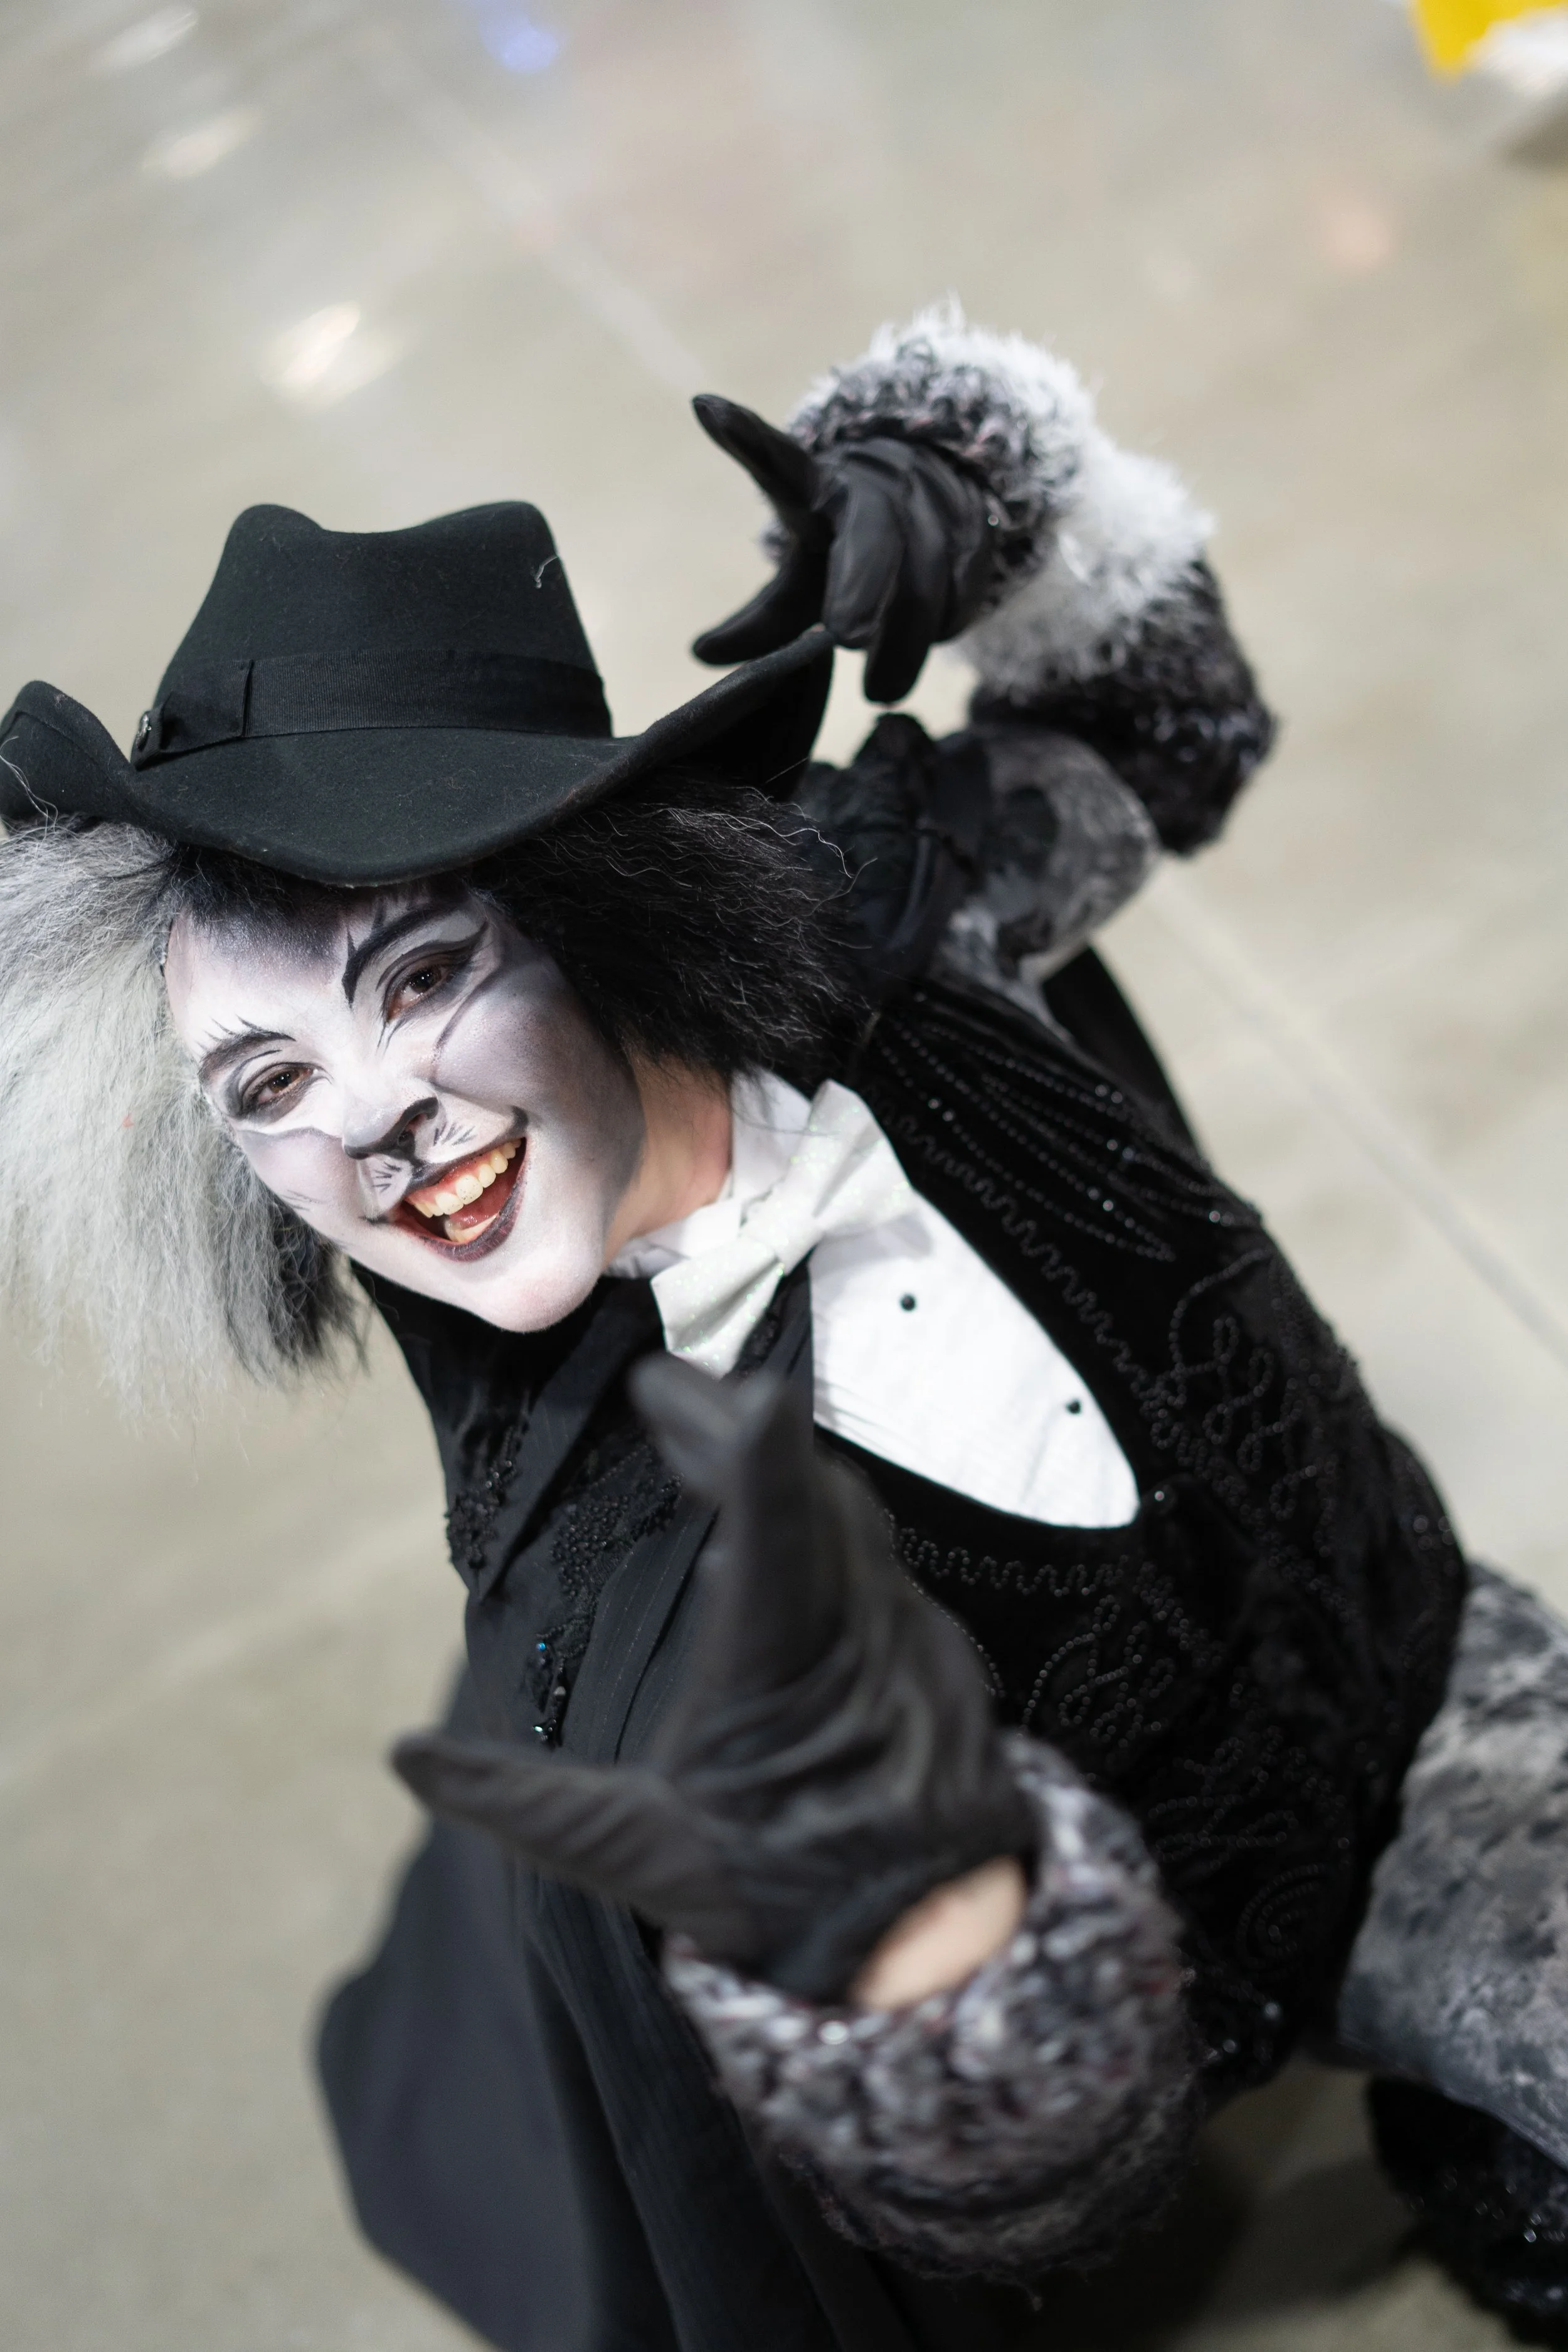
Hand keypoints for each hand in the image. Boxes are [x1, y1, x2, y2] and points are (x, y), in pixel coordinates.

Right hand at [393, 1357, 1035, 2002]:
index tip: (664, 1382)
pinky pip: (876, 1559)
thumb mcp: (640, 1858)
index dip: (729, 1427)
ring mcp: (914, 1635)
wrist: (937, 1954)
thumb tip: (406, 1756)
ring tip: (703, 1440)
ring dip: (778, 1471)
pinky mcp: (939, 1652)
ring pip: (850, 1514)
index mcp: (787, 1659)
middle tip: (657, 1393)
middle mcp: (864, 1626)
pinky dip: (821, 1525)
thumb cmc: (782, 1901)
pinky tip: (770, 1533)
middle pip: (806, 1485)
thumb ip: (521, 1802)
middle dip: (728, 1426)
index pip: (773, 1506)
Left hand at [691, 396, 1001, 704]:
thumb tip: (700, 653)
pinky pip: (964, 588)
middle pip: (874, 536)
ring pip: (926, 575)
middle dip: (862, 584)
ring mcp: (934, 500)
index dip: (746, 438)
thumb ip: (761, 619)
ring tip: (878, 690)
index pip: (778, 461)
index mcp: (818, 486)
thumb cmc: (849, 549)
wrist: (935, 500)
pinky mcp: (978, 529)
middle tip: (844, 637)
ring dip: (903, 640)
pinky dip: (943, 628)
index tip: (709, 410)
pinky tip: (922, 652)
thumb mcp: (802, 576)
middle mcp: (878, 482)